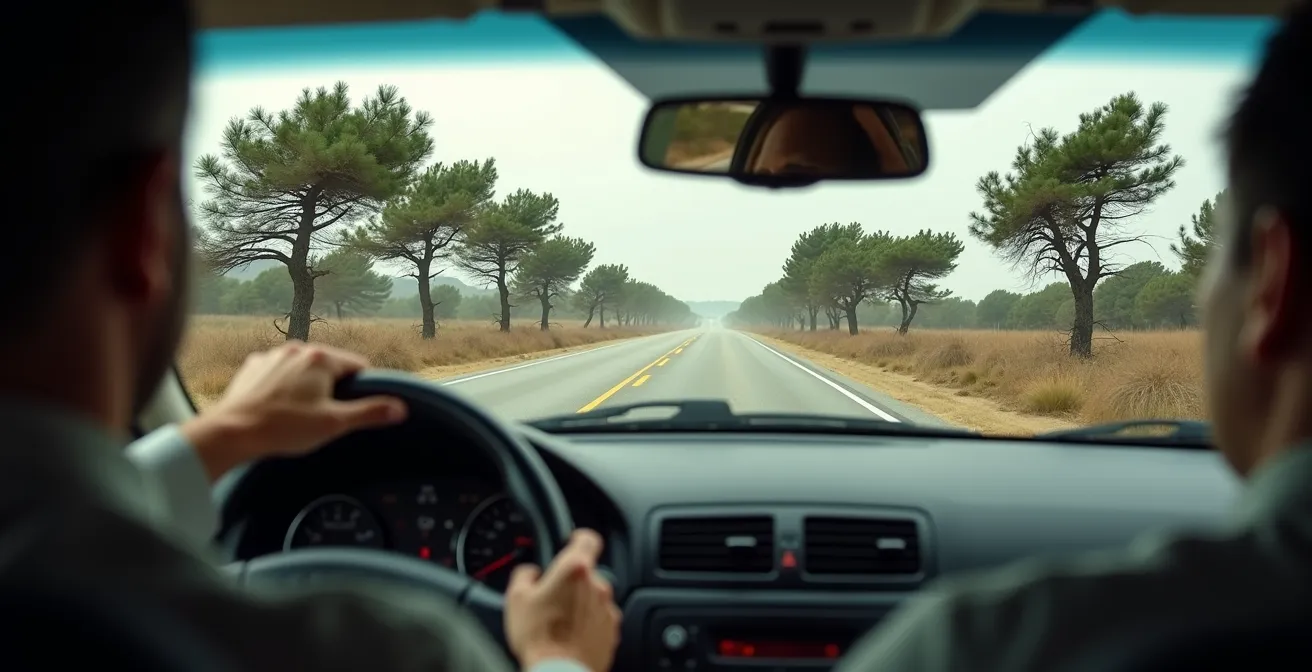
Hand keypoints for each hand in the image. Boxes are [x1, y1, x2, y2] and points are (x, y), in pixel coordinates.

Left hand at [180, 342, 407, 478]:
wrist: (232, 432)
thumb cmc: (284, 427)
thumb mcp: (334, 423)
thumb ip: (369, 412)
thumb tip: (400, 407)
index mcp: (321, 358)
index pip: (358, 366)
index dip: (362, 388)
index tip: (354, 408)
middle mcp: (297, 350)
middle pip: (330, 366)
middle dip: (333, 388)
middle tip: (325, 417)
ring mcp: (272, 357)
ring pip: (303, 369)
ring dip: (307, 386)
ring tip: (298, 415)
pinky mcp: (253, 368)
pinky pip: (278, 374)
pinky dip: (283, 387)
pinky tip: (278, 408)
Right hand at [504, 529, 621, 671]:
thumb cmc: (539, 638)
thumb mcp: (516, 598)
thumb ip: (524, 574)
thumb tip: (530, 572)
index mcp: (575, 569)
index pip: (588, 538)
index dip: (579, 536)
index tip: (572, 540)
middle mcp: (597, 585)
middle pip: (587, 573)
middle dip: (572, 581)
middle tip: (552, 597)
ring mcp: (607, 609)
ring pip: (593, 597)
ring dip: (580, 603)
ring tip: (559, 621)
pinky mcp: (612, 630)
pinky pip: (600, 618)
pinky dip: (588, 622)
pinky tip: (571, 634)